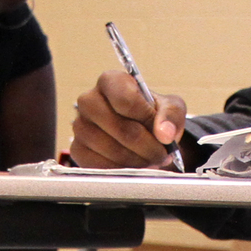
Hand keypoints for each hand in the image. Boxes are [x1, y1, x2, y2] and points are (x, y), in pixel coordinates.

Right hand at [71, 67, 186, 167]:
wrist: (139, 130)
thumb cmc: (151, 113)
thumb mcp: (170, 107)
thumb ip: (172, 115)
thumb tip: (165, 134)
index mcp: (110, 81)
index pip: (125, 100)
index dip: (148, 120)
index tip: (162, 131)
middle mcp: (89, 100)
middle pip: (120, 128)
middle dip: (147, 146)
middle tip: (161, 154)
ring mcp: (80, 126)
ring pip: (112, 150)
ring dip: (137, 160)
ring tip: (150, 159)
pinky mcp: (78, 149)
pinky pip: (101, 165)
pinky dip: (122, 169)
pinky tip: (134, 165)